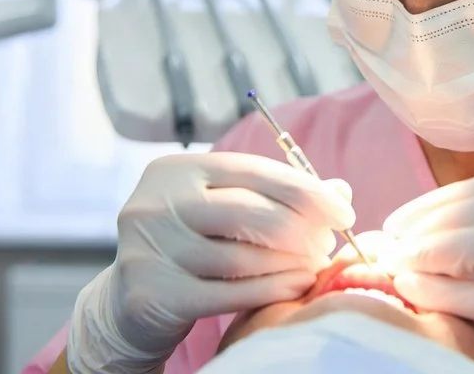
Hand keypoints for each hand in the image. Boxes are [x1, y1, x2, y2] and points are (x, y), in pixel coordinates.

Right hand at [67, 151, 355, 373]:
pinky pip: (228, 293)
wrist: (131, 304)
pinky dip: (271, 289)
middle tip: (327, 244)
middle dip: (300, 229)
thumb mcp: (226, 211)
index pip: (253, 171)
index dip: (305, 190)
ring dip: (289, 263)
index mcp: (176, 169)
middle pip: (248, 211)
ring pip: (240, 256)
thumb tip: (340, 190)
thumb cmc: (192, 247)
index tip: (343, 210)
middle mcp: (155, 203)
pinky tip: (297, 286)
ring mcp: (149, 249)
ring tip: (314, 265)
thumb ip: (277, 196)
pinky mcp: (153, 295)